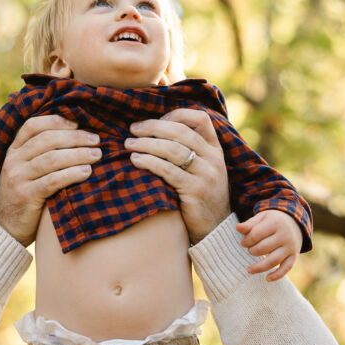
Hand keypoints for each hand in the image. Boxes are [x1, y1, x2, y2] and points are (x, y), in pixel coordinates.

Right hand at [0, 114, 100, 245]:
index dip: (56, 121)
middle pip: (47, 140)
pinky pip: (52, 180)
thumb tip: (76, 135)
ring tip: (96, 155)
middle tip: (96, 140)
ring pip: (51, 159)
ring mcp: (17, 178)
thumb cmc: (25, 195)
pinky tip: (87, 172)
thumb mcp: (25, 171)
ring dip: (78, 154)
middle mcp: (13, 161)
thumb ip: (41, 154)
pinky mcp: (25, 196)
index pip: (32, 125)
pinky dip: (72, 174)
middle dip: (75, 137)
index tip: (78, 123)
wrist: (5, 229)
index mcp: (14, 150)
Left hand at [126, 108, 229, 242]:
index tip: (156, 120)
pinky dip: (150, 162)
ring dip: (147, 144)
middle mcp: (213, 158)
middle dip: (153, 127)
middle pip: (181, 132)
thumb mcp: (203, 170)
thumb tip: (156, 132)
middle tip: (133, 129)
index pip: (200, 119)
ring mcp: (206, 174)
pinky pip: (169, 170)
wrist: (215, 230)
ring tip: (129, 144)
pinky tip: (136, 160)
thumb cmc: (202, 197)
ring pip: (173, 149)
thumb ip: (189, 152)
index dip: (176, 115)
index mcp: (215, 149)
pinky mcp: (196, 190)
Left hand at [237, 209, 300, 280]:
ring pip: (274, 260)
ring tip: (249, 270)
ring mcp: (290, 247)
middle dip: (252, 251)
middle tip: (249, 250)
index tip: (243, 243)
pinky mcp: (294, 256)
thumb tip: (238, 228)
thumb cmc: (273, 220)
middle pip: (264, 248)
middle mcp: (285, 235)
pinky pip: (286, 268)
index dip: (247, 240)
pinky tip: (267, 279)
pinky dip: (277, 275)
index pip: (256, 234)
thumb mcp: (262, 217)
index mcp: (275, 223)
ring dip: (260, 267)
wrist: (294, 223)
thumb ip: (249, 224)